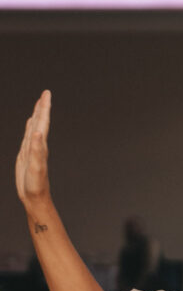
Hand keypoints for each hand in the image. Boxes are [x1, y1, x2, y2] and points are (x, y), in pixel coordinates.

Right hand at [16, 90, 51, 208]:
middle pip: (41, 122)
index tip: (46, 94)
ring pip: (35, 128)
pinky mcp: (27, 155)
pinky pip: (29, 137)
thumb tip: (38, 132)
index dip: (44, 108)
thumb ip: (37, 150)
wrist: (34, 197)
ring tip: (39, 104)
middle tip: (45, 93)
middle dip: (42, 107)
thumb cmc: (36, 184)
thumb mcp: (35, 167)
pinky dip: (30, 128)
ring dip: (37, 116)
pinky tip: (31, 125)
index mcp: (41, 145)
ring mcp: (33, 149)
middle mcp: (38, 145)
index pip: (43, 122)